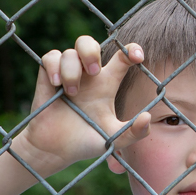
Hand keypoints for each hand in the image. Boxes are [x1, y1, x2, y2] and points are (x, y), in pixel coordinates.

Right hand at [12, 37, 150, 176]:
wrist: (55, 151)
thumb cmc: (86, 142)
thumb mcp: (114, 139)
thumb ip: (134, 132)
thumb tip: (148, 117)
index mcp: (107, 83)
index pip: (121, 57)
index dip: (131, 50)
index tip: (137, 56)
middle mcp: (87, 75)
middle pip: (89, 43)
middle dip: (91, 51)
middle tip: (94, 72)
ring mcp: (67, 74)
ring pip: (70, 51)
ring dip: (72, 69)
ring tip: (72, 93)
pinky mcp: (48, 77)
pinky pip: (51, 57)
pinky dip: (54, 67)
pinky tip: (57, 84)